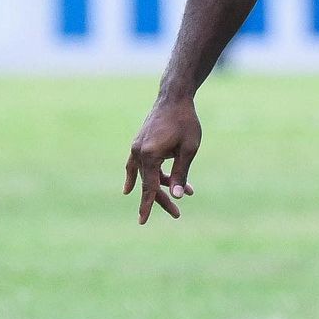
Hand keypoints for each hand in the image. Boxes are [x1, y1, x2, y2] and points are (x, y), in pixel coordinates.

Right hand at [123, 98, 201, 223]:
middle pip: (148, 183)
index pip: (149, 187)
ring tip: (185, 192)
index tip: (142, 221)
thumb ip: (181, 173)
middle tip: (177, 214)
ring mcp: (136, 147)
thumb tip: (177, 196)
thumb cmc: (185, 122)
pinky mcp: (139, 143)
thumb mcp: (189, 149)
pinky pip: (134, 165)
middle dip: (162, 198)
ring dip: (161, 185)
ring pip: (146, 174)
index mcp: (150, 155)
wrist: (174, 98)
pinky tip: (130, 189)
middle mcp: (138, 152)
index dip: (148, 205)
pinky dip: (136, 176)